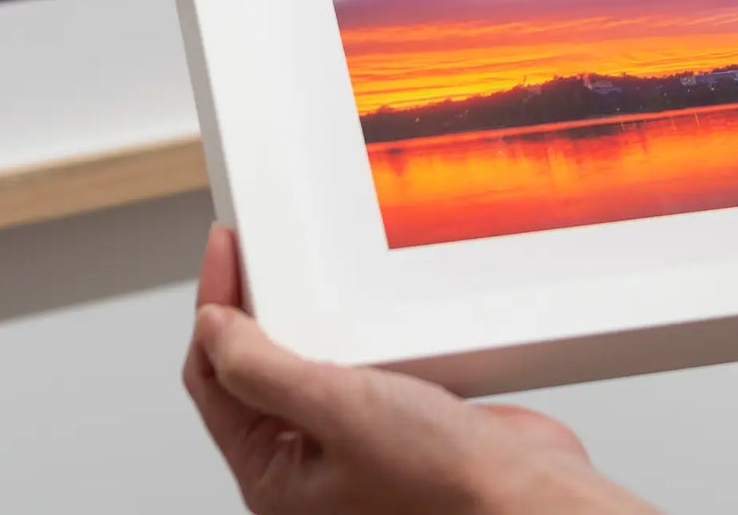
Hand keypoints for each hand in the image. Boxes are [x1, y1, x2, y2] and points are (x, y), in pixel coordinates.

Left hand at [183, 225, 657, 514]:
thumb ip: (262, 370)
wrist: (527, 495)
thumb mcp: (336, 411)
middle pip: (256, 367)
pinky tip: (373, 304)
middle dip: (260, 305)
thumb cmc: (442, 482)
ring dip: (314, 316)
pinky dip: (364, 328)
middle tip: (265, 247)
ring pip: (313, 360)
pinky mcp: (403, 419)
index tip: (227, 247)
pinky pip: (365, 362)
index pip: (214, 380)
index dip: (215, 308)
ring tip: (316, 271)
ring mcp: (357, 441)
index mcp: (275, 479)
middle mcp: (310, 465)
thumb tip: (211, 328)